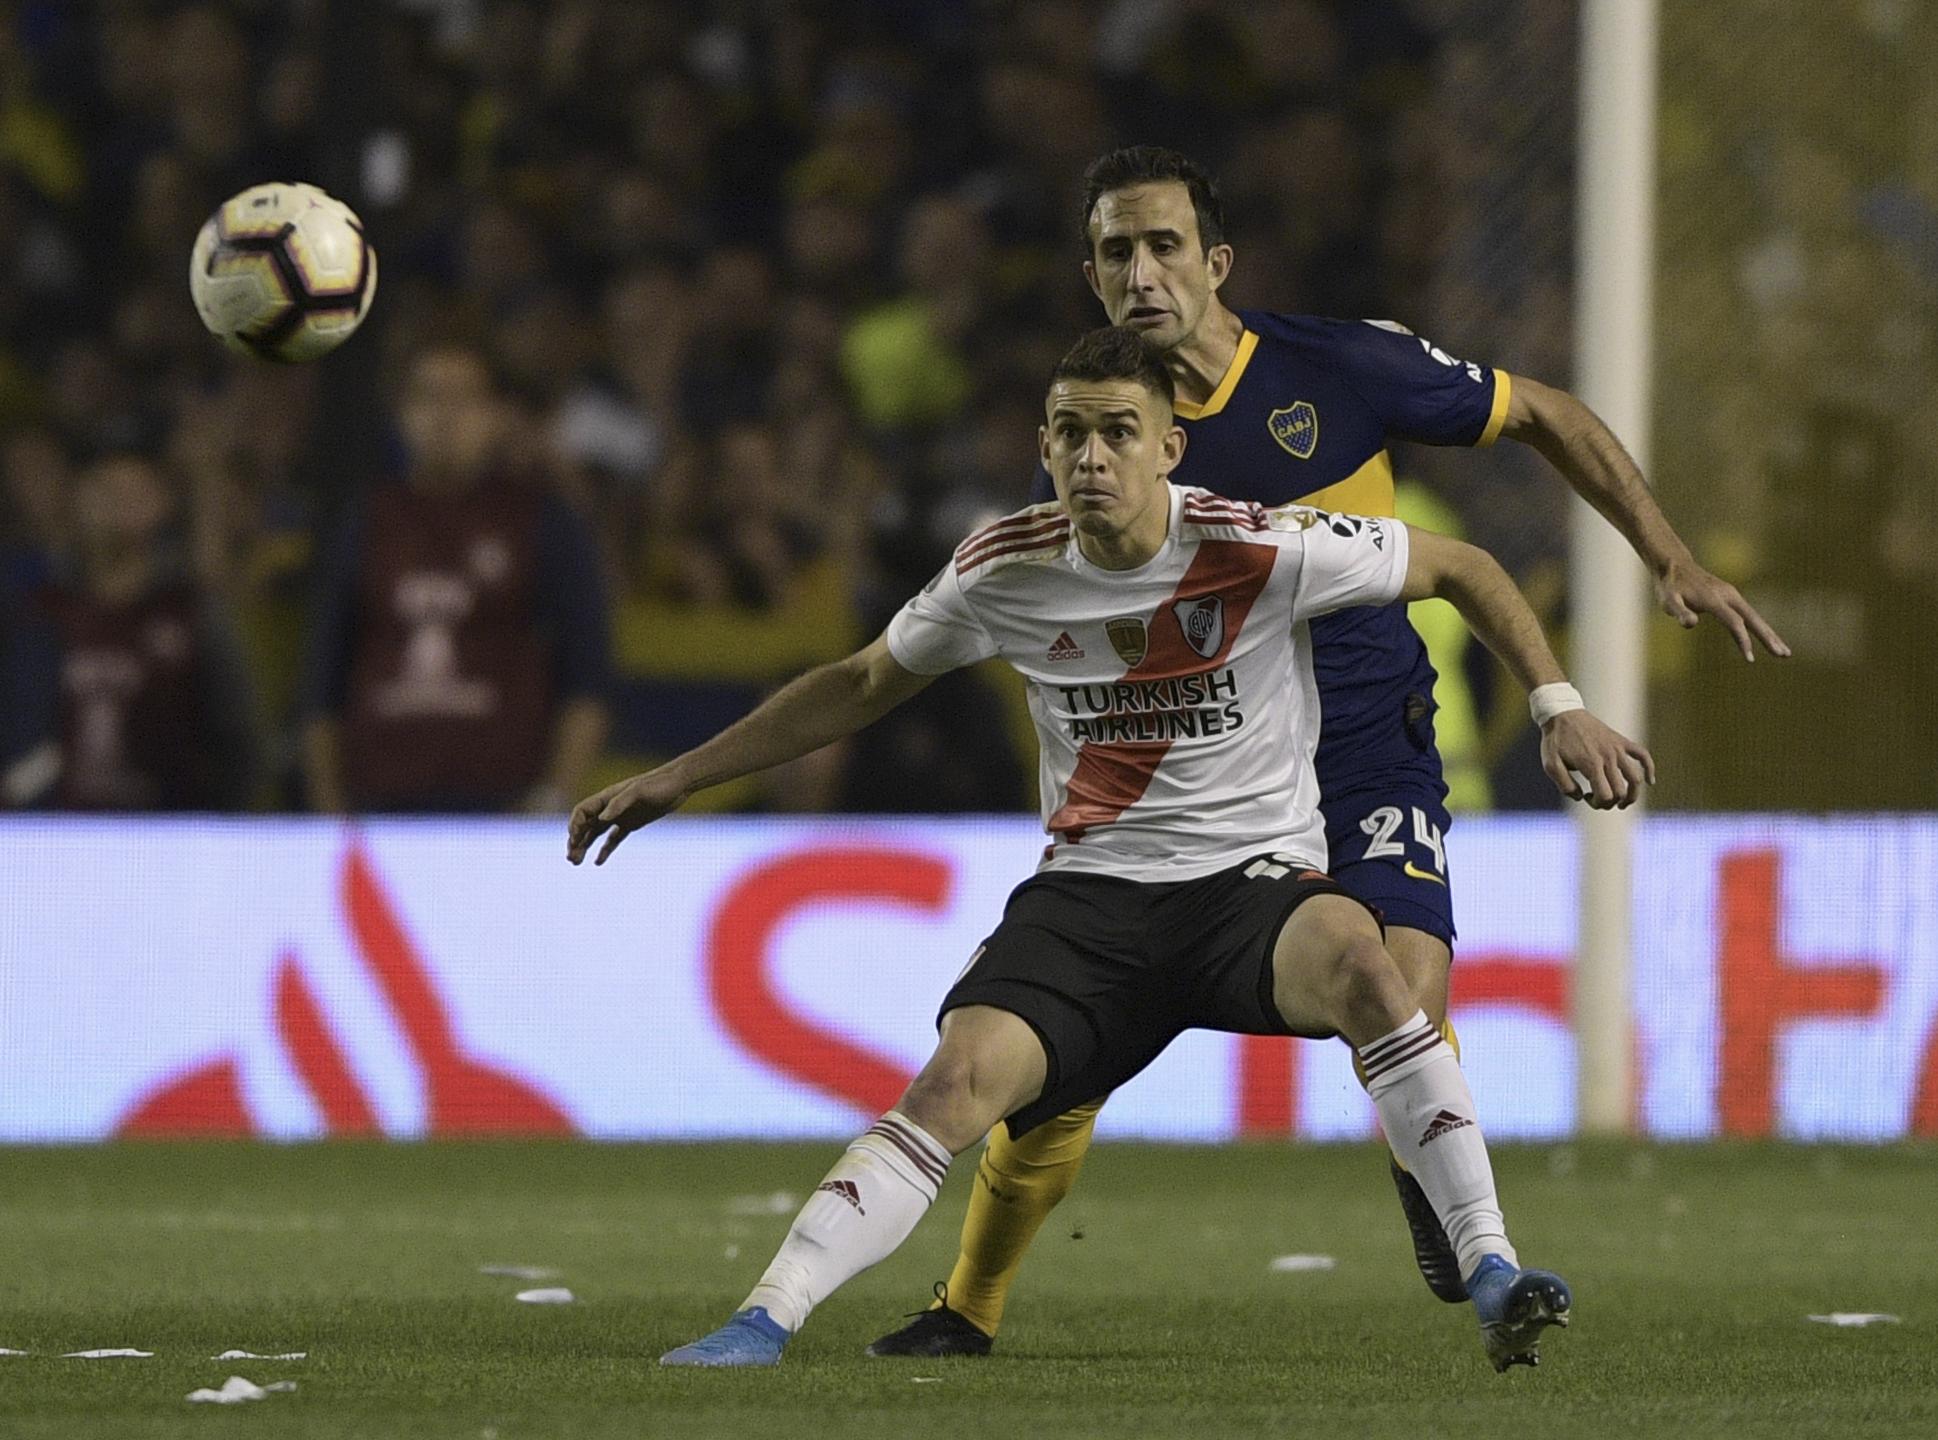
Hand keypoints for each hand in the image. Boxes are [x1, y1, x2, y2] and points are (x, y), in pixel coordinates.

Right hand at [566, 768, 686, 865]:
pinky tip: (598, 862)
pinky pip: (614, 838)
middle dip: (576, 841)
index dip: (575, 826)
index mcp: (607, 797)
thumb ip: (619, 803)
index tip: (574, 841)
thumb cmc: (659, 784)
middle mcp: (610, 807)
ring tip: (576, 862)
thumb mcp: (638, 791)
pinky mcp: (632, 823)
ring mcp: (621, 816)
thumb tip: (601, 819)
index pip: (582, 812)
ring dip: (585, 846)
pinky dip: (605, 850)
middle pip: (585, 825)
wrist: (678, 784)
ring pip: (596, 833)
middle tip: (571, 859)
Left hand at [1540, 710, 1654, 809]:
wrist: (1561, 713)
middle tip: (1596, 798)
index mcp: (1591, 764)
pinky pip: (1643, 755)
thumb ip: (1564, 785)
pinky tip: (1650, 781)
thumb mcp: (1550, 765)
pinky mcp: (1621, 740)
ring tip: (1623, 802)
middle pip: (1620, 791)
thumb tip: (1580, 797)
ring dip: (1633, 795)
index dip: (1597, 804)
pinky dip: (1649, 769)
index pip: (1605, 795)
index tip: (1585, 796)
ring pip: (1636, 778)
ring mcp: (1617, 748)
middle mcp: (1608, 757)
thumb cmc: (1554, 740)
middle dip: (1610, 802)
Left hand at [1655, 556, 1790, 660]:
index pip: (1734, 622)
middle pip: (1753, 619)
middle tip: (1783, 654)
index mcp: (1714, 599)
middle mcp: (1728, 596)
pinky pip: (1748, 616)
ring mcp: (1732, 596)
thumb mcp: (1667, 600)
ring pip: (1755, 617)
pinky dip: (1759, 629)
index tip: (1750, 658)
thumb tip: (1691, 623)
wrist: (1675, 567)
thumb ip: (1678, 612)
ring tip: (1784, 652)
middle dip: (1768, 637)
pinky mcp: (1731, 598)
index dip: (1743, 640)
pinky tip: (1766, 641)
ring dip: (1770, 635)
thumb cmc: (1669, 587)